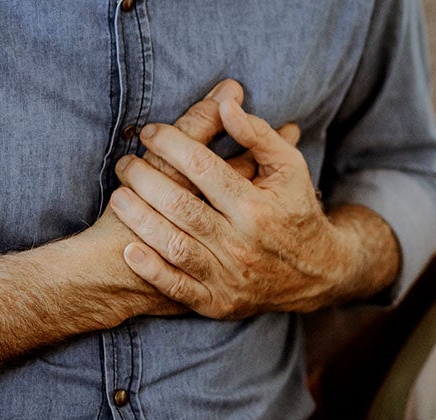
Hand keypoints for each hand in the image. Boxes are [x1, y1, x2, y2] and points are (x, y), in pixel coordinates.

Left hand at [60, 81, 291, 316]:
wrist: (317, 274)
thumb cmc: (295, 209)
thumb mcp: (288, 167)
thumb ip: (257, 134)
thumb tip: (226, 102)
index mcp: (258, 207)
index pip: (204, 169)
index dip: (172, 145)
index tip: (149, 131)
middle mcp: (242, 243)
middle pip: (183, 207)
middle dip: (146, 179)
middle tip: (125, 162)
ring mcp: (230, 276)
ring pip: (175, 245)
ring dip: (140, 220)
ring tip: (118, 196)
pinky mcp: (219, 302)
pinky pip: (179, 288)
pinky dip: (152, 270)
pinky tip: (130, 248)